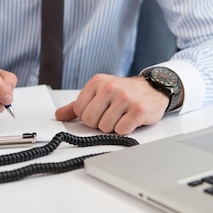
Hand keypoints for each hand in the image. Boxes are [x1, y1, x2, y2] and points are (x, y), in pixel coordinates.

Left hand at [55, 74, 169, 134]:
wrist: (152, 89)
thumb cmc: (124, 92)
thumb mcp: (99, 93)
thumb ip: (77, 105)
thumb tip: (59, 115)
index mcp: (97, 82)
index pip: (79, 111)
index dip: (89, 116)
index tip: (99, 111)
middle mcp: (110, 87)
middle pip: (90, 121)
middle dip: (99, 123)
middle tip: (111, 114)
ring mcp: (125, 98)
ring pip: (105, 127)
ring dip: (113, 127)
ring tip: (122, 116)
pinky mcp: (138, 109)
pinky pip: (121, 130)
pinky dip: (125, 129)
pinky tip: (130, 119)